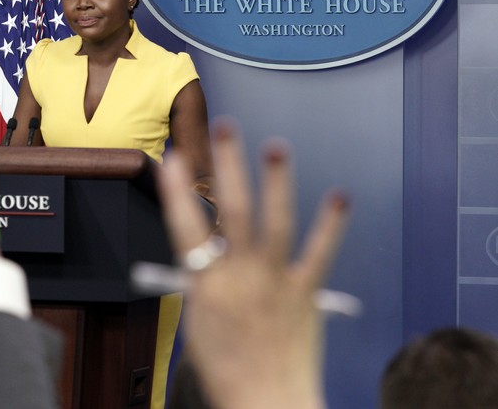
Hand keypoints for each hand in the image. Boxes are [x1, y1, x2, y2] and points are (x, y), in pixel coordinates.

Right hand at [156, 119, 348, 408]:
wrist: (265, 402)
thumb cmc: (225, 368)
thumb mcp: (196, 321)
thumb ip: (201, 281)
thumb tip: (205, 249)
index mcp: (206, 285)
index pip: (185, 226)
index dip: (176, 190)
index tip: (173, 158)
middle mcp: (242, 276)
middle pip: (233, 211)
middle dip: (228, 164)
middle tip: (224, 129)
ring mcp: (276, 281)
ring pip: (277, 222)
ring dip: (276, 181)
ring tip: (275, 145)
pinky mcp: (306, 292)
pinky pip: (320, 253)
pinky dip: (331, 224)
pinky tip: (338, 195)